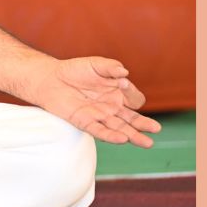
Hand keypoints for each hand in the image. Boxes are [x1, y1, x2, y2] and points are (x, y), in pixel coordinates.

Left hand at [28, 56, 160, 147]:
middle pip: (132, 119)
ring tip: (147, 143)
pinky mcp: (85, 122)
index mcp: (118, 93)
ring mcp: (100, 116)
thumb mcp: (95, 64)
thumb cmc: (75, 70)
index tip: (123, 84)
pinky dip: (111, 136)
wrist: (50, 78)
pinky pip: (100, 131)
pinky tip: (122, 139)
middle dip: (144, 125)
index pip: (135, 99)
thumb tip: (125, 73)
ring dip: (133, 136)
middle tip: (156, 130)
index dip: (133, 94)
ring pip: (120, 129)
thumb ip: (110, 67)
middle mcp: (112, 107)